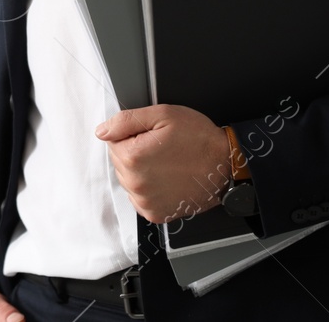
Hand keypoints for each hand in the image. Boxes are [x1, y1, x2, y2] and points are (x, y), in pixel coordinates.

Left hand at [95, 104, 231, 223]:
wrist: (226, 165)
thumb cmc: (199, 139)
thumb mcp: (163, 115)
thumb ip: (126, 120)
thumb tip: (103, 130)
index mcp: (133, 156)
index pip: (112, 141)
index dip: (132, 135)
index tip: (151, 136)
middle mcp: (136, 183)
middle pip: (119, 161)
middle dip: (135, 152)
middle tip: (162, 148)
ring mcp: (145, 201)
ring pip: (129, 179)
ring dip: (141, 171)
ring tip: (167, 163)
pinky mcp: (156, 213)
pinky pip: (140, 197)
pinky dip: (149, 188)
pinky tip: (167, 179)